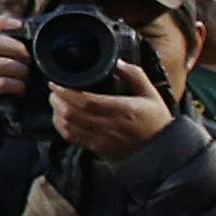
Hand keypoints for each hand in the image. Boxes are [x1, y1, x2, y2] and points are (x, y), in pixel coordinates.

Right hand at [0, 15, 30, 129]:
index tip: (19, 23)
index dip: (0, 21)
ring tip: (26, 77)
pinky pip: (1, 83)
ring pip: (0, 64)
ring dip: (20, 70)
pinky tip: (21, 89)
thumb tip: (26, 41)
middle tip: (29, 58)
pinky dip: (17, 85)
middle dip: (16, 48)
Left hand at [50, 61, 172, 161]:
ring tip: (56, 101)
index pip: (86, 101)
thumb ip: (134, 75)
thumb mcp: (151, 94)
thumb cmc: (156, 122)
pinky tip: (62, 117)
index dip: (66, 92)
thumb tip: (116, 62)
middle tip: (54, 89)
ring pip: (69, 127)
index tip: (57, 82)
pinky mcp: (97, 149)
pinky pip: (72, 138)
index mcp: (123, 110)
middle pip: (72, 114)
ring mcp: (101, 140)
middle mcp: (109, 126)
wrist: (161, 154)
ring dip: (57, 113)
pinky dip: (62, 127)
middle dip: (57, 100)